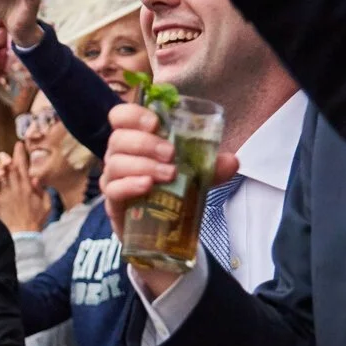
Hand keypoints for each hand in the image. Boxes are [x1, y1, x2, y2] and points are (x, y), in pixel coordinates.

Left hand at [0, 143, 50, 232]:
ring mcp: (3, 196)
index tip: (18, 144)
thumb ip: (41, 190)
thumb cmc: (36, 220)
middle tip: (1, 155)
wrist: (24, 235)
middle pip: (7, 169)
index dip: (20, 154)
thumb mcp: (46, 204)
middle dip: (4, 159)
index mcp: (27, 187)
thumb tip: (35, 178)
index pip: (23, 166)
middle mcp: (14, 188)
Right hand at [100, 102, 238, 296]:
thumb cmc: (172, 192)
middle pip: (118, 139)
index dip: (133, 114)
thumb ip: (212, 167)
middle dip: (145, 143)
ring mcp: (113, 179)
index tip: (155, 122)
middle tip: (171, 154)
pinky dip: (129, 185)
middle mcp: (119, 156)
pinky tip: (147, 186)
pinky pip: (113, 190)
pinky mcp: (113, 203)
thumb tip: (232, 161)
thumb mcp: (196, 176)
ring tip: (169, 174)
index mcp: (135, 140)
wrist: (162, 231)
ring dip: (144, 164)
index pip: (120, 117)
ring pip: (116, 163)